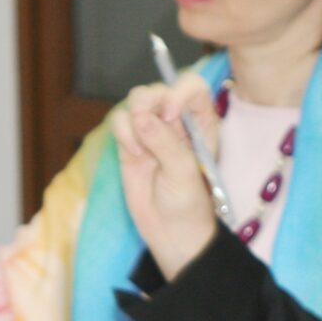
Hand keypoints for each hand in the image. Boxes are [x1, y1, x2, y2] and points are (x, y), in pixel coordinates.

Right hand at [110, 74, 220, 278]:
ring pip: (136, 102)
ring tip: (139, 149)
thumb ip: (164, 141)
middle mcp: (177, 121)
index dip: (179, 92)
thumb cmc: (189, 202)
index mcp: (201, 122)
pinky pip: (120, 122)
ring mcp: (152, 130)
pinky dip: (122, 132)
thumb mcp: (183, 171)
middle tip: (144, 126)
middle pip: (159, 90)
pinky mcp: (130, 142)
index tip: (170, 114)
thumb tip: (140, 116)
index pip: (192, 88)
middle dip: (148, 102)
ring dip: (133, 119)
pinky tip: (132, 154)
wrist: (171, 232)